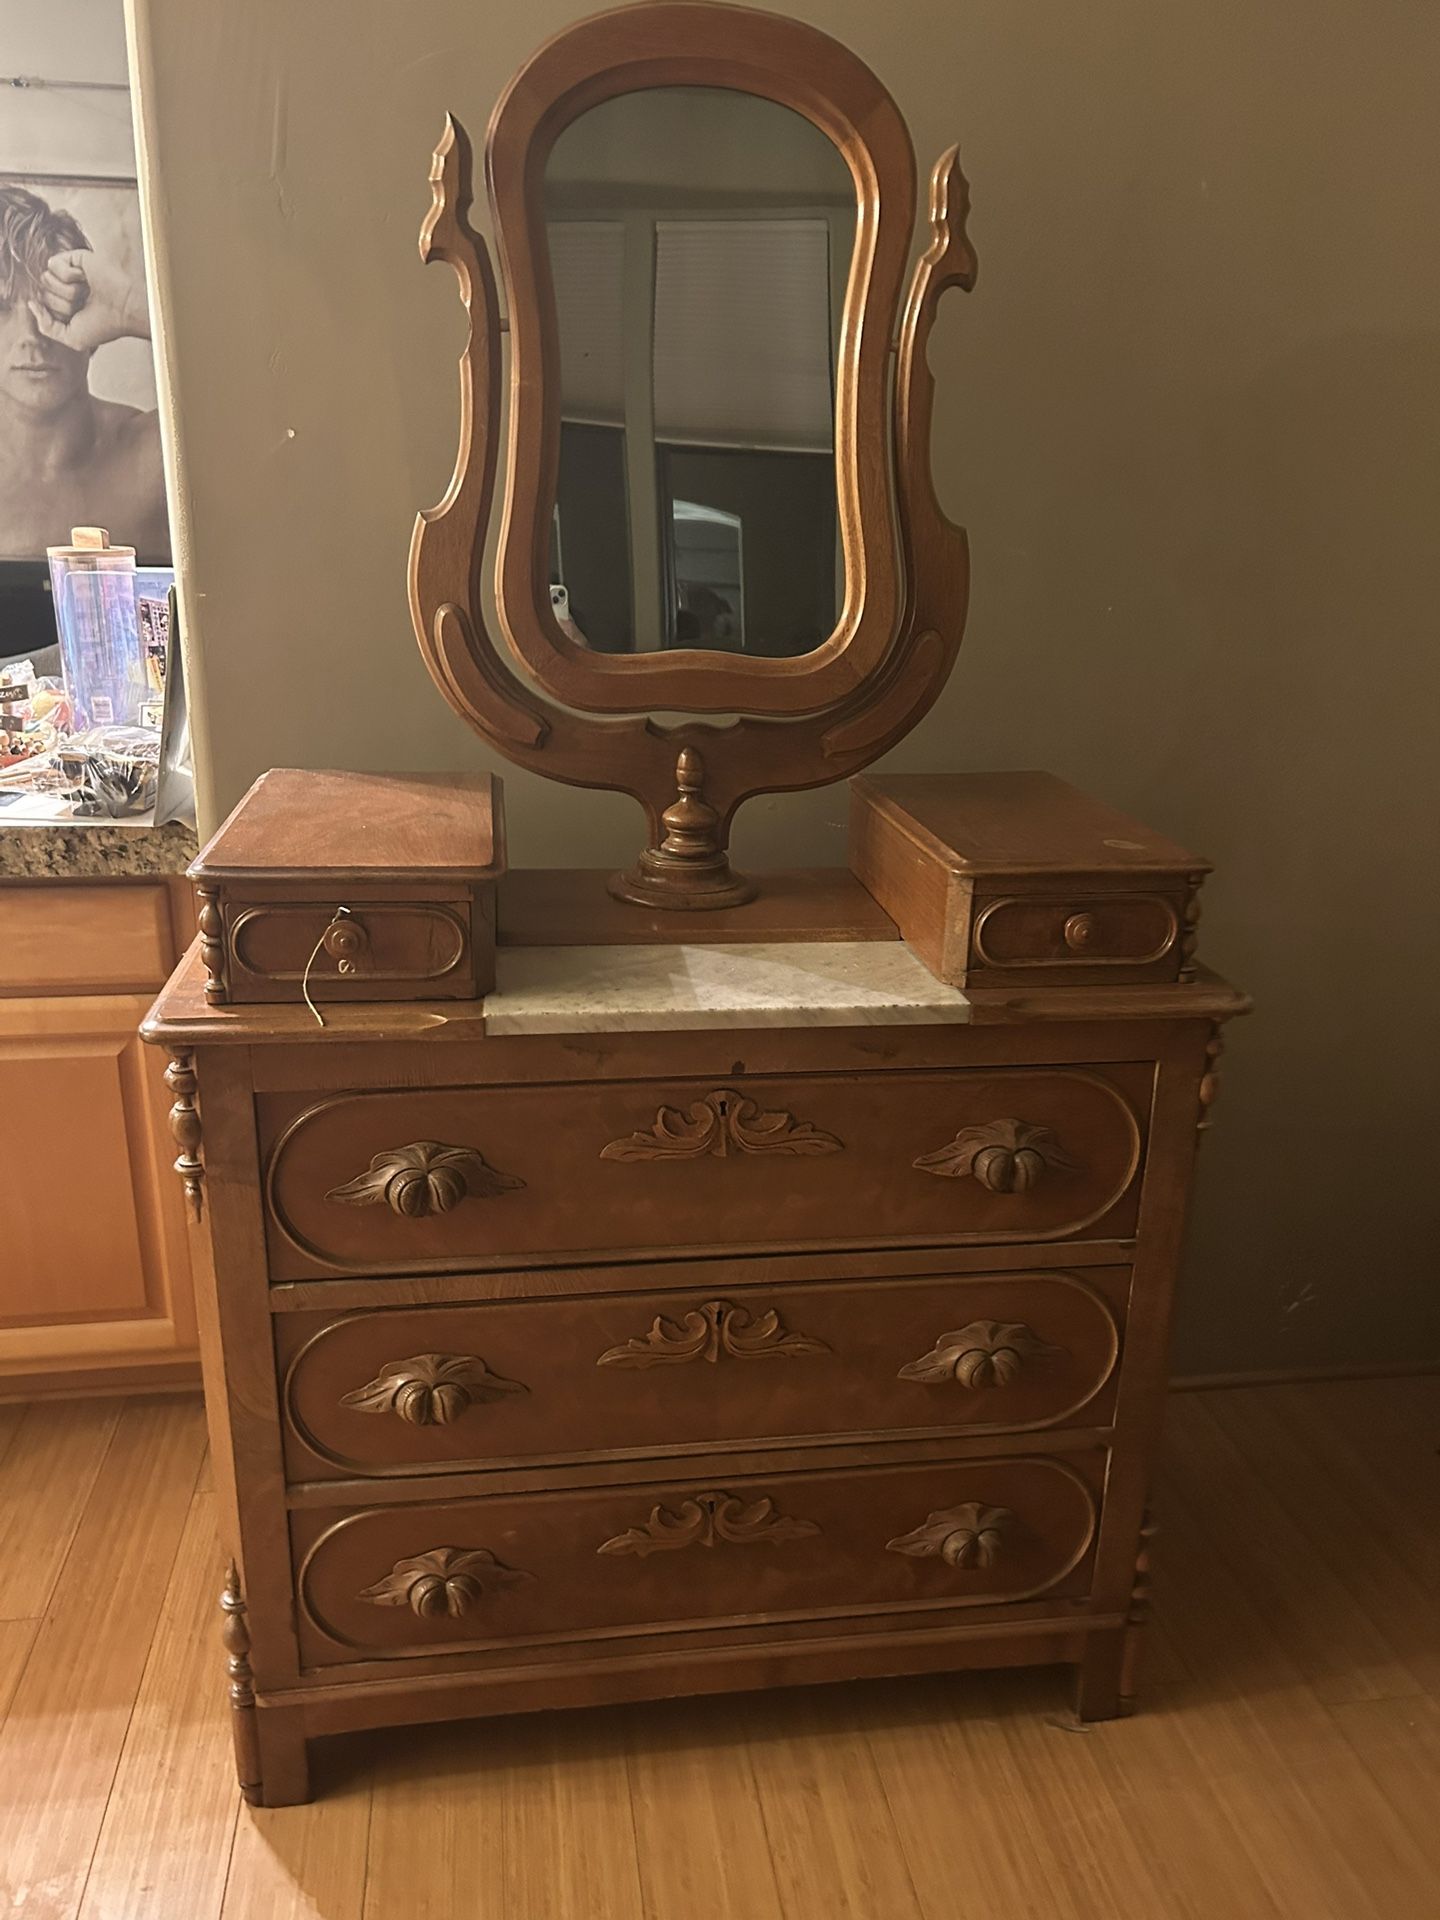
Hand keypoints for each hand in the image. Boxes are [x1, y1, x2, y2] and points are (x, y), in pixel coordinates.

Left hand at [27, 249, 149, 353]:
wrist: (125, 309)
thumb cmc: (104, 325)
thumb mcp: (71, 337)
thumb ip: (46, 326)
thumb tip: (31, 303)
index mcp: (65, 305)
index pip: (42, 306)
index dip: (59, 315)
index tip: (80, 317)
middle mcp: (65, 288)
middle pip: (42, 294)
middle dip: (63, 303)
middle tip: (85, 304)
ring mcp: (69, 272)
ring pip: (46, 279)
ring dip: (67, 291)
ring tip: (87, 292)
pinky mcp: (73, 257)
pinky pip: (52, 265)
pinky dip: (69, 276)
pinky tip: (86, 278)